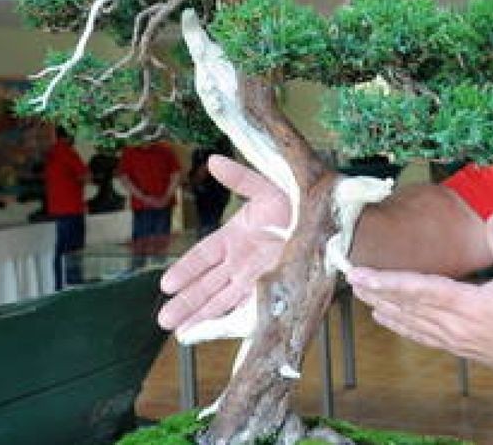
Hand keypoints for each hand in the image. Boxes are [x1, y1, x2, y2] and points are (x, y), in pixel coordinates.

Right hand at [156, 155, 289, 331]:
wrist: (330, 219)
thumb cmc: (298, 201)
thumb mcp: (268, 187)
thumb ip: (241, 179)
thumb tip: (213, 160)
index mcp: (235, 236)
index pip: (203, 256)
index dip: (186, 270)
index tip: (166, 285)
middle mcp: (241, 261)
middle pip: (207, 285)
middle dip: (186, 302)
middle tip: (163, 320)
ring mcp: (255, 278)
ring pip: (221, 300)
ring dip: (200, 316)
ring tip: (176, 331)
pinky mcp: (272, 290)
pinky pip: (245, 308)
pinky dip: (228, 320)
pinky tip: (212, 332)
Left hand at [347, 215, 492, 377]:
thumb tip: (492, 219)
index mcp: (469, 306)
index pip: (420, 290)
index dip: (389, 281)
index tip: (364, 274)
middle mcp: (455, 325)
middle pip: (407, 306)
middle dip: (377, 291)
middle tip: (351, 278)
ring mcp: (454, 339)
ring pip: (410, 322)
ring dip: (383, 307)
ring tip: (361, 294)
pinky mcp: (457, 347)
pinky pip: (421, 335)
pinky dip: (400, 326)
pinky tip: (386, 318)